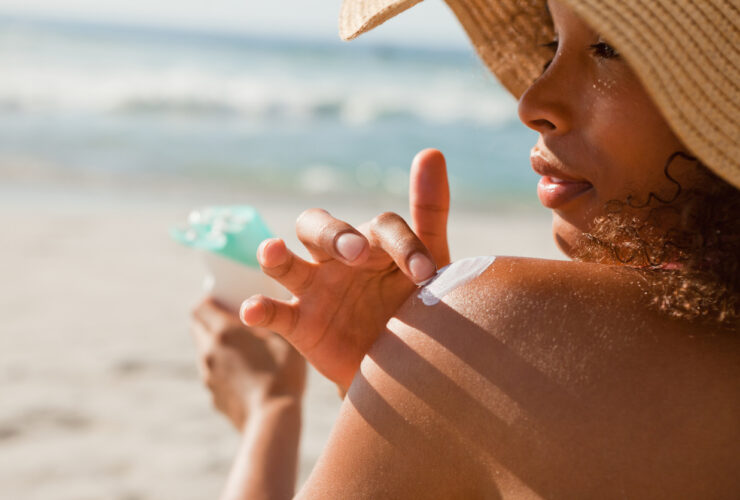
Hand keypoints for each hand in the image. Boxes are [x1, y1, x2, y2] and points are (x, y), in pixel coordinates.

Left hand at [191, 298, 305, 430]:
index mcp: (224, 331)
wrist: (272, 418)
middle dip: (212, 319)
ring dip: (217, 345)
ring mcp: (208, 375)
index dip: (212, 299)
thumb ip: (271, 316)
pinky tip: (247, 373)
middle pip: (198, 327)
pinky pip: (214, 373)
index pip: (200, 306)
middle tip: (235, 320)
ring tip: (244, 348)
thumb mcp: (284, 335)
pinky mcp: (213, 396)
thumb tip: (266, 303)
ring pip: (205, 351)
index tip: (227, 299)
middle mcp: (209, 351)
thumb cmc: (283, 373)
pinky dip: (224, 367)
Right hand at [240, 149, 449, 389]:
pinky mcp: (299, 324)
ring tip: (273, 250)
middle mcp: (338, 258)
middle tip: (354, 254)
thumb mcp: (431, 263)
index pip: (383, 227)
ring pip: (284, 262)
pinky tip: (252, 310)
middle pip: (318, 226)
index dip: (404, 246)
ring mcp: (315, 289)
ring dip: (274, 254)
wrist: (406, 369)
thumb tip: (431, 151)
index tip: (425, 275)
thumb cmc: (417, 309)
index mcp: (372, 242)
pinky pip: (274, 313)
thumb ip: (429, 210)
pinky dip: (259, 309)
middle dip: (333, 234)